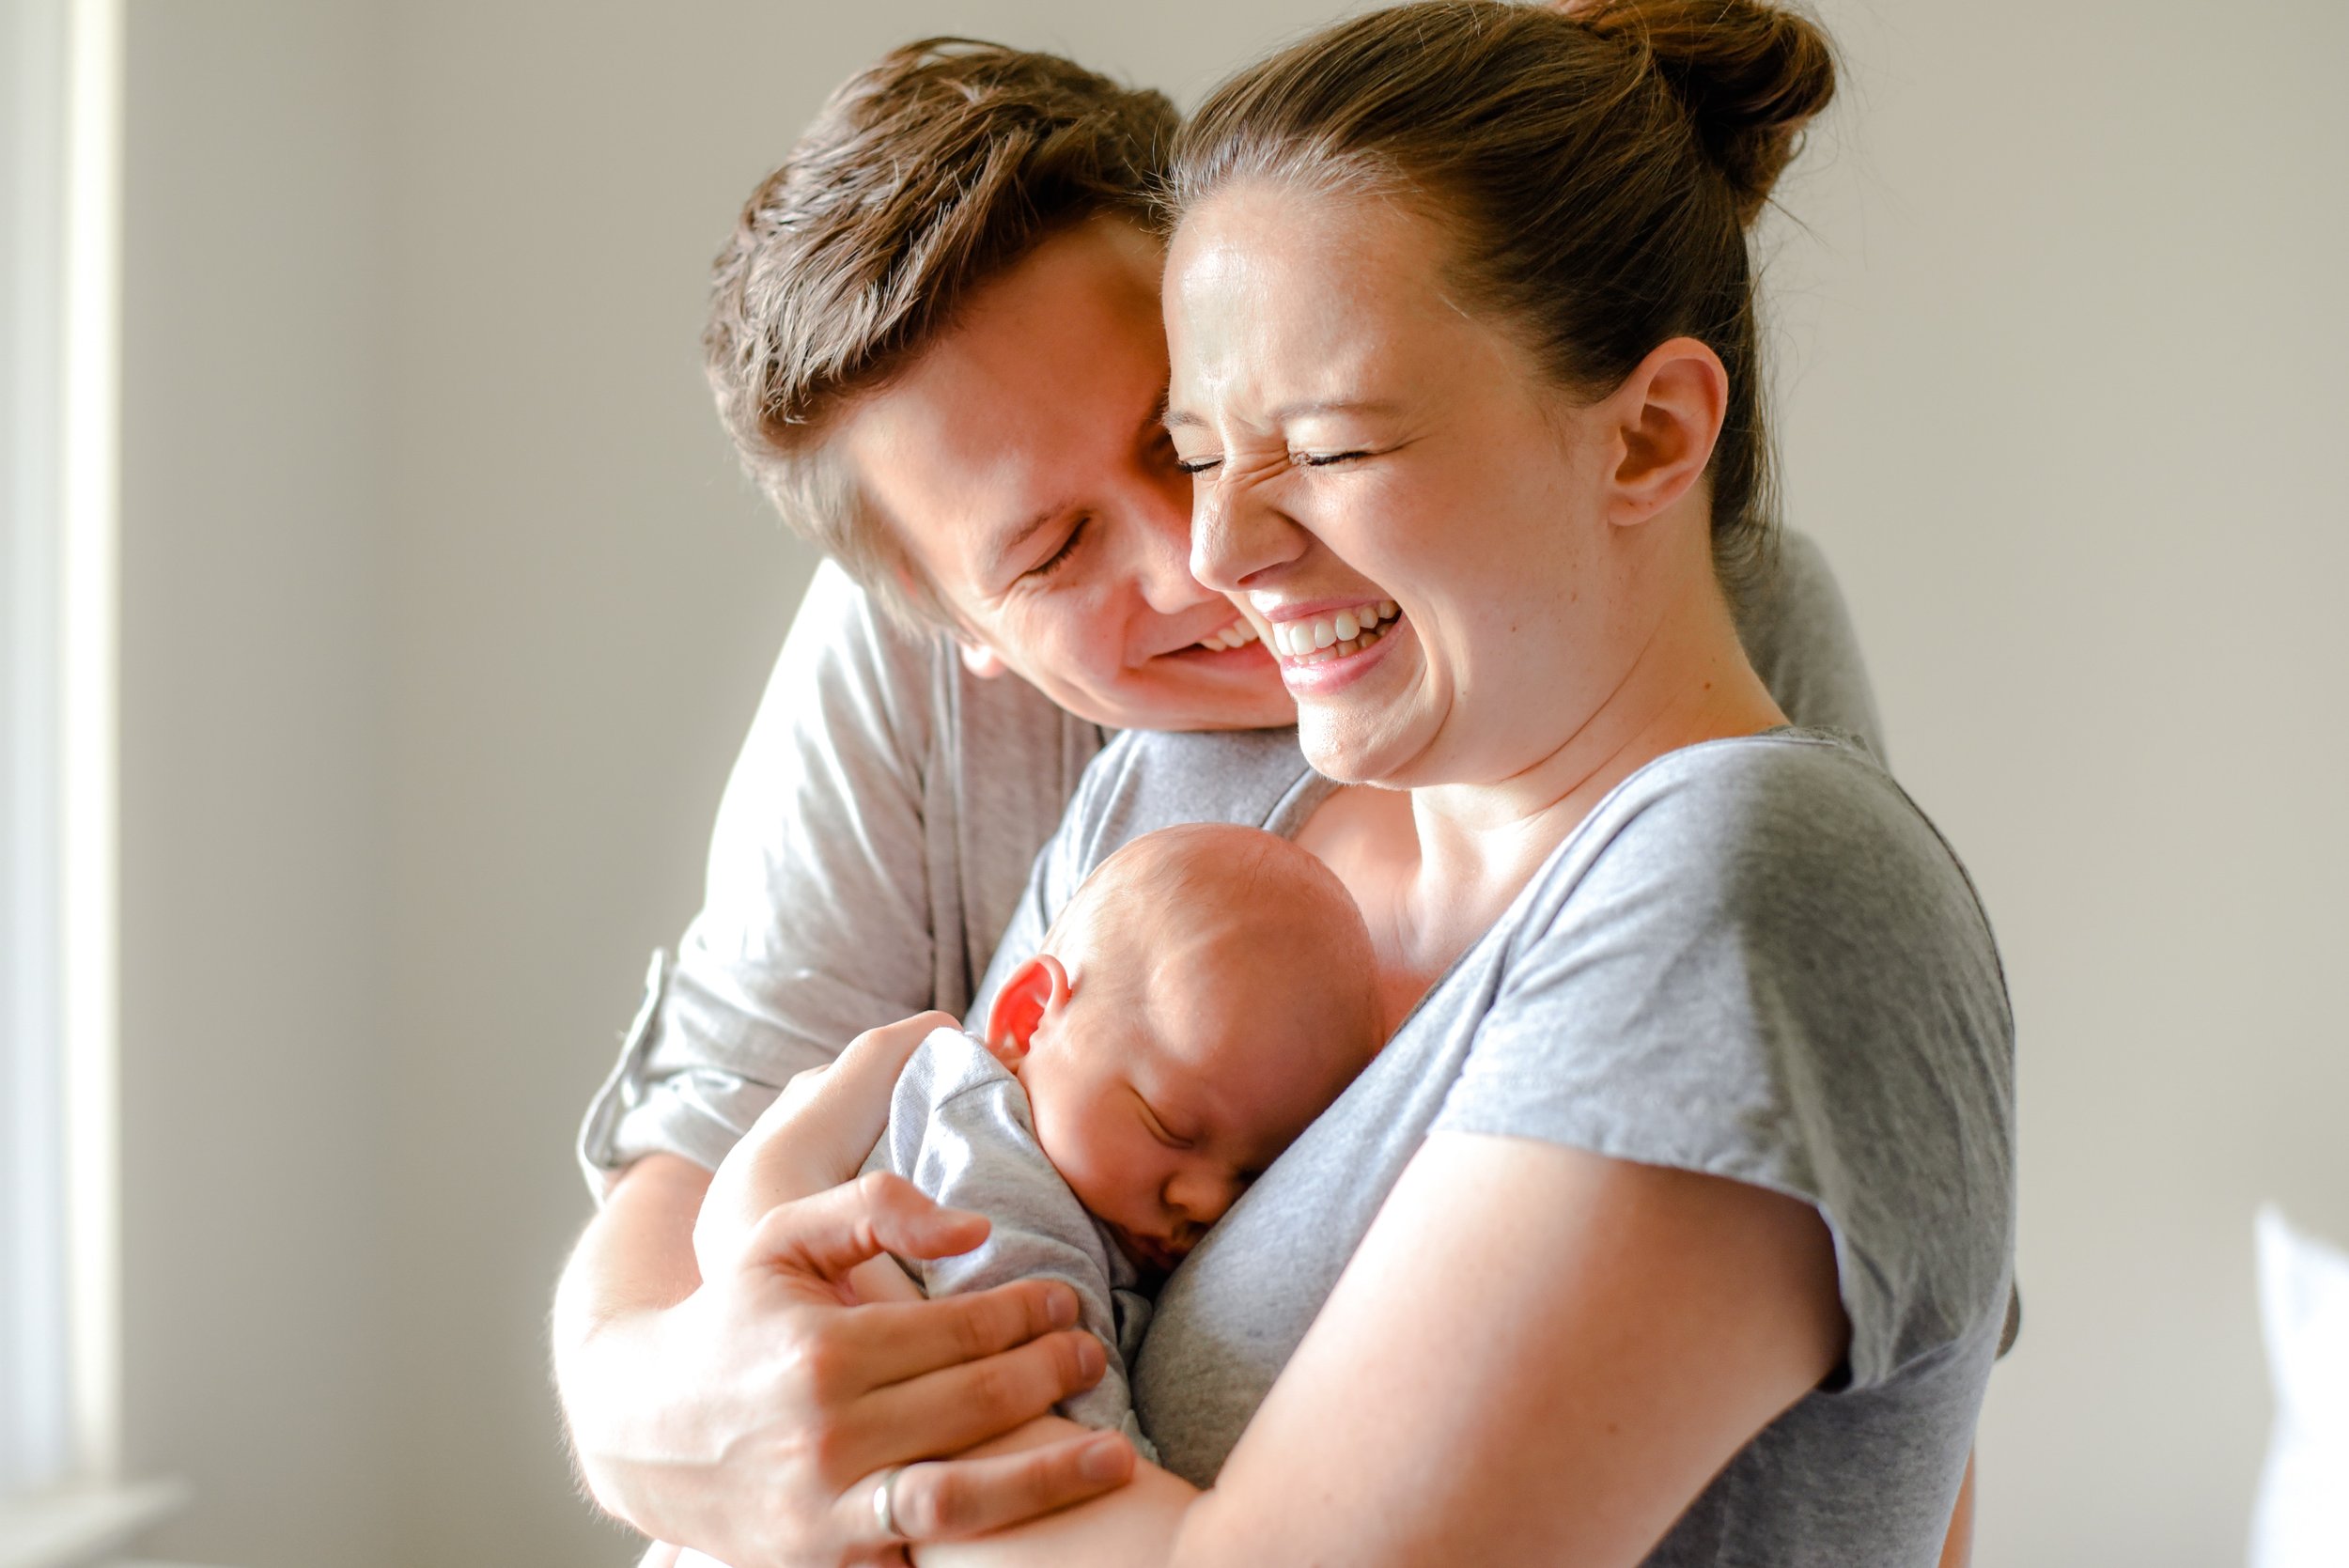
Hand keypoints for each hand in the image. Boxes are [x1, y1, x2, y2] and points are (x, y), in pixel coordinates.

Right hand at [559, 1016, 1136, 1567]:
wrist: (641, 1431)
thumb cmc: (730, 1319)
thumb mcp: (779, 1237)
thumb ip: (874, 1205)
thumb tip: (974, 1229)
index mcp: (822, 1351)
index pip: (960, 1330)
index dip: (1027, 1311)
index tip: (1066, 1298)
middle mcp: (826, 1437)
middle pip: (976, 1405)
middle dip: (1052, 1374)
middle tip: (1093, 1353)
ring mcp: (826, 1513)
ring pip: (964, 1500)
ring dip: (1051, 1476)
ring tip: (1113, 1453)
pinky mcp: (826, 1567)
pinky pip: (921, 1561)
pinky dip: (984, 1546)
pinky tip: (1042, 1526)